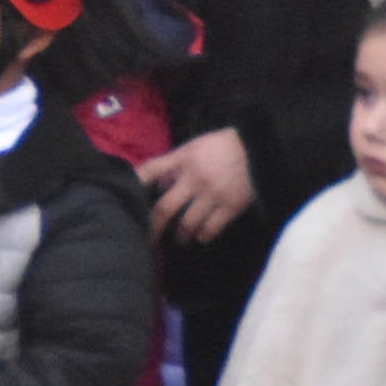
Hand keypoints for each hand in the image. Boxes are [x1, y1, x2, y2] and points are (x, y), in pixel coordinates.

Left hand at [138, 129, 257, 245]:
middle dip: (153, 227)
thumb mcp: (194, 147)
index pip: (150, 171)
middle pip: (164, 208)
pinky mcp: (231, 206)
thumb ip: (175, 164)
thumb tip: (158, 185)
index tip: (125, 200)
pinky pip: (211, 228)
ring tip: (180, 239)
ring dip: (180, 235)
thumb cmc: (224, 146)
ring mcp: (212, 194)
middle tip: (148, 238)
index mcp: (182, 159)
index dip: (135, 185)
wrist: (260, 148)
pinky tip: (201, 237)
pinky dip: (203, 235)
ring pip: (186, 223)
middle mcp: (193, 178)